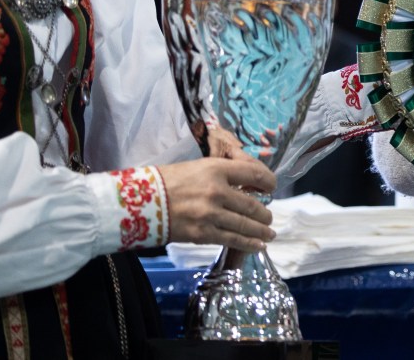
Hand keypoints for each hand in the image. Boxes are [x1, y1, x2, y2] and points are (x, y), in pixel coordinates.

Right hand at [158, 157, 276, 251]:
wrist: (140, 201)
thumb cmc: (168, 180)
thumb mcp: (199, 167)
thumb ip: (223, 174)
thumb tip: (246, 184)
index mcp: (216, 169)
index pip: (254, 173)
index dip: (269, 181)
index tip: (272, 187)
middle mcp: (217, 191)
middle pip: (253, 205)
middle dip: (264, 214)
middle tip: (268, 218)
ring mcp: (211, 215)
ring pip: (246, 225)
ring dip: (261, 231)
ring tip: (269, 234)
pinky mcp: (203, 234)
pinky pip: (233, 240)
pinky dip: (249, 244)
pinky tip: (258, 246)